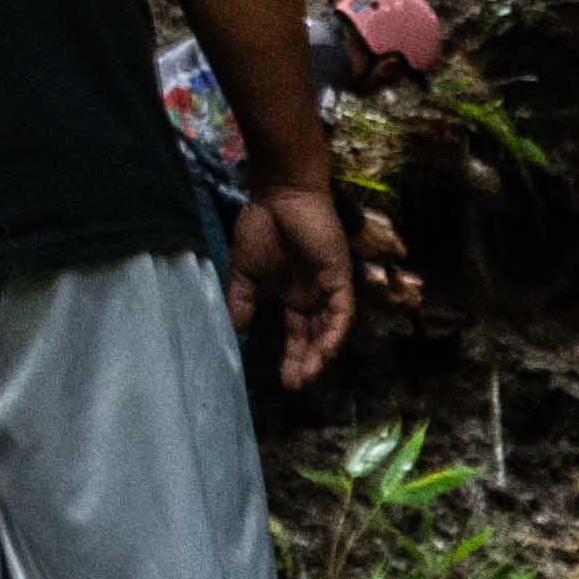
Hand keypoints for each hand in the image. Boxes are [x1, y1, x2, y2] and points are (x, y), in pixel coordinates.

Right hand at [225, 180, 355, 386]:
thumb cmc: (262, 224)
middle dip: (306, 361)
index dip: (291, 355)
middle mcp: (314, 292)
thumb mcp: (245, 269)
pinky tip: (326, 350)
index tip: (282, 380)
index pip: (297, 331)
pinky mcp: (340, 275)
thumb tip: (235, 329)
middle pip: (315, 335)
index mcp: (294, 292)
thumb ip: (242, 299)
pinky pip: (343, 310)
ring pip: (331, 327)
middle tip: (295, 385)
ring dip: (322, 352)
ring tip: (310, 373)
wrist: (279, 193)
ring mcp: (329, 284)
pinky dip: (336, 331)